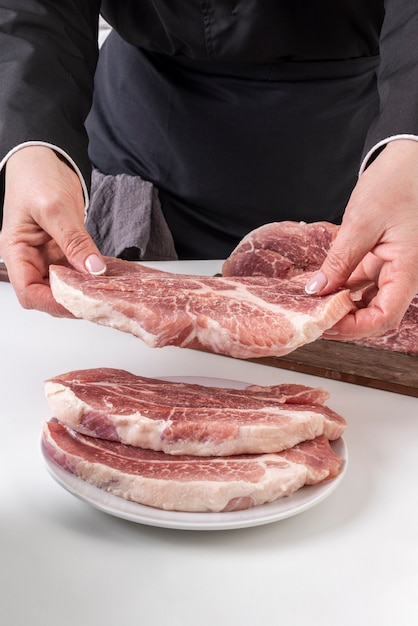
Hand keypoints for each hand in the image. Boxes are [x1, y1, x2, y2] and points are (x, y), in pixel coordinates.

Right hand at [0, 146, 105, 315]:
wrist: (45, 159)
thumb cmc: (36, 176)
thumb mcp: (55, 208)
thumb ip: (75, 241)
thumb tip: (94, 270)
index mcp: (16, 251)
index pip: (29, 292)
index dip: (52, 303)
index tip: (79, 303)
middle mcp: (30, 259)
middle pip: (47, 295)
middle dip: (72, 300)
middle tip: (100, 299)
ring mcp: (47, 256)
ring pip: (65, 286)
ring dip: (85, 290)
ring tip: (108, 291)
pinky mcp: (64, 251)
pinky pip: (78, 271)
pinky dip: (92, 276)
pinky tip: (108, 276)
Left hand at [305, 139, 417, 339]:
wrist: (408, 159)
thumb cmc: (396, 183)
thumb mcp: (362, 222)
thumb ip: (339, 260)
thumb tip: (316, 290)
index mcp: (409, 269)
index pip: (384, 316)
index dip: (355, 328)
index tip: (326, 324)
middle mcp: (404, 274)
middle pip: (376, 314)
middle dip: (345, 322)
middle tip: (313, 318)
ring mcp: (393, 268)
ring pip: (368, 301)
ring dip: (342, 307)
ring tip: (312, 306)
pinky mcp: (381, 260)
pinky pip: (363, 284)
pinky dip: (343, 288)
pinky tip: (321, 288)